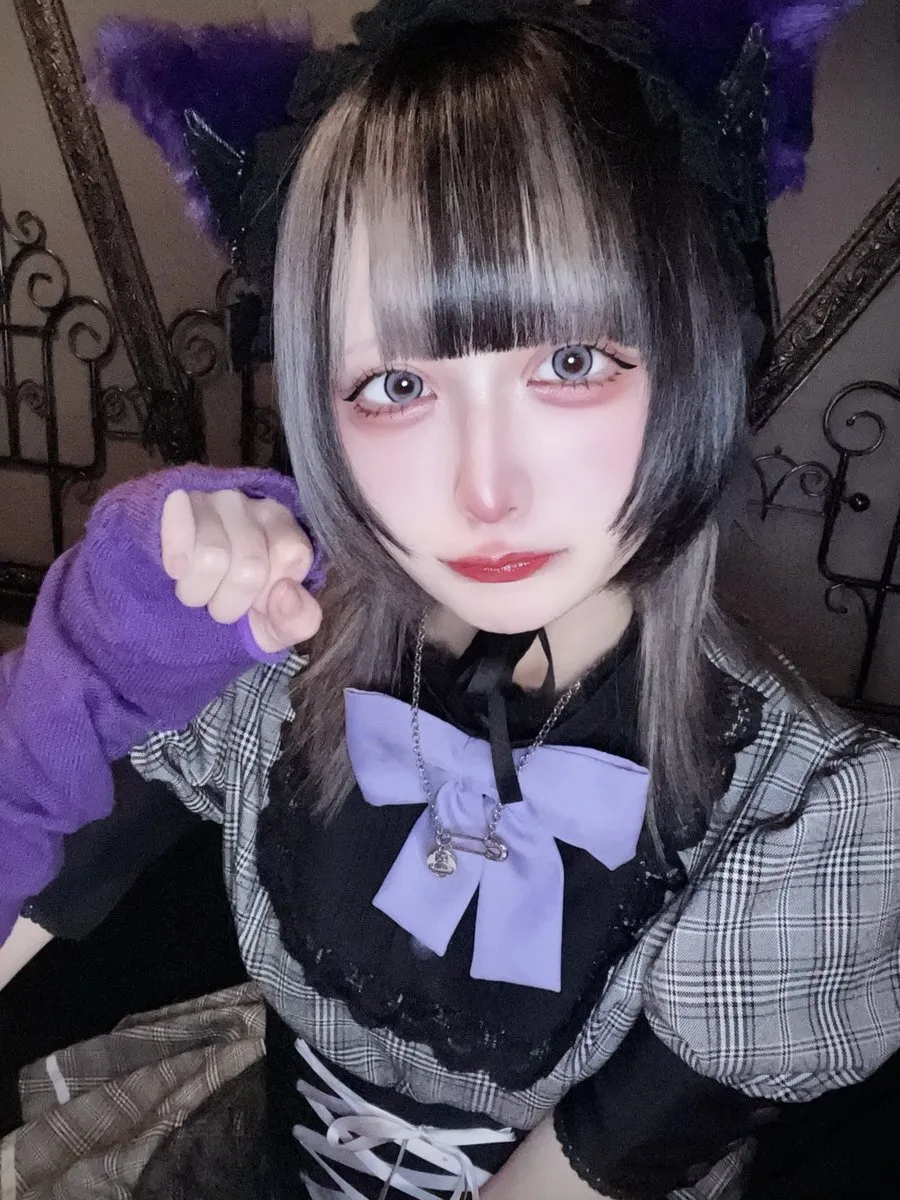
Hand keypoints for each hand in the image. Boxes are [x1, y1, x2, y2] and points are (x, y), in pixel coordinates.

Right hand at [160, 489, 321, 652]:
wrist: (178, 619)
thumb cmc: (237, 612)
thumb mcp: (275, 630)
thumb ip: (298, 620)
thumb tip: (286, 592)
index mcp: (286, 533)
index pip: (292, 554)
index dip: (268, 593)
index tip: (255, 604)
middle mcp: (254, 508)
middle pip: (250, 566)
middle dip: (229, 603)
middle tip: (219, 603)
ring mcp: (214, 499)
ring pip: (211, 556)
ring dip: (196, 591)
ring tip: (196, 590)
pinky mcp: (177, 499)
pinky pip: (179, 528)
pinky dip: (176, 559)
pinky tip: (176, 571)